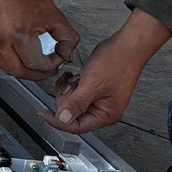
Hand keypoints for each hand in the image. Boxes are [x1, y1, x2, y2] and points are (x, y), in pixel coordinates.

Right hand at [0, 0, 78, 77]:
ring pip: (6, 69)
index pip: (36, 64)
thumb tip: (67, 53)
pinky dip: (9, 64)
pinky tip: (18, 57)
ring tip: (34, 65)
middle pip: (19, 72)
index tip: (56, 59)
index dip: (51, 66)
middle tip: (47, 69)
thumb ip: (67, 37)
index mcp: (20, 34)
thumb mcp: (54, 14)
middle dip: (37, 74)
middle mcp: (2, 40)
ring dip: (22, 71)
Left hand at [50, 11, 171, 133]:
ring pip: (71, 102)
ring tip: (76, 79)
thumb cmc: (118, 62)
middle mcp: (103, 109)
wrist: (127, 45)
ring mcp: (98, 99)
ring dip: (68, 89)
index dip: (58, 121)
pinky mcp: (94, 89)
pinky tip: (76, 76)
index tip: (43, 113)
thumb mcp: (92, 85)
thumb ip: (76, 104)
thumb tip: (63, 119)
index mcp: (106, 114)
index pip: (76, 127)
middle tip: (71, 85)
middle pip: (71, 114)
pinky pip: (75, 91)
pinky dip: (72, 83)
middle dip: (65, 98)